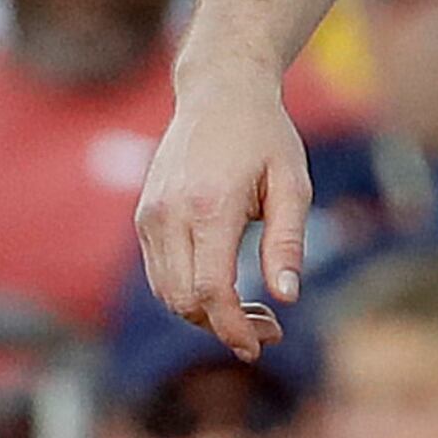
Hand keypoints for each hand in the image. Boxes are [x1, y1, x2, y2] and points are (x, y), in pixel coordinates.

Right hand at [136, 56, 312, 361]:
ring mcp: (149, 216)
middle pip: (183, 300)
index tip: (261, 344)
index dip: (233, 326)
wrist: (219, 92)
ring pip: (166, 293)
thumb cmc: (266, 136)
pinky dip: (189, 293)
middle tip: (271, 330)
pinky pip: (160, 273)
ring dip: (206, 315)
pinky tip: (227, 291)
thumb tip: (288, 297)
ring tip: (254, 314)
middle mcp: (168, 215)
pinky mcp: (144, 217)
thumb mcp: (293, 183)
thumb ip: (287, 241)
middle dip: (224, 326)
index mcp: (208, 206)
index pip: (210, 289)